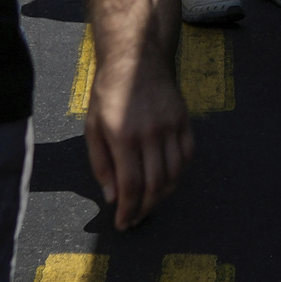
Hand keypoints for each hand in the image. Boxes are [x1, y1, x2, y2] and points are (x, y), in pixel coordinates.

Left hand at [85, 21, 192, 228]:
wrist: (135, 57)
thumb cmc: (108, 93)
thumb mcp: (92, 127)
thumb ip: (101, 164)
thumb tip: (113, 197)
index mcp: (123, 136)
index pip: (131, 186)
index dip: (129, 211)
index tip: (123, 224)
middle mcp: (150, 133)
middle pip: (156, 185)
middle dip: (145, 209)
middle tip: (136, 219)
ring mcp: (171, 126)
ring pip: (175, 174)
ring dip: (163, 195)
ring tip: (149, 203)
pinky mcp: (184, 119)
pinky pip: (188, 155)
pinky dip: (180, 174)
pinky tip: (167, 179)